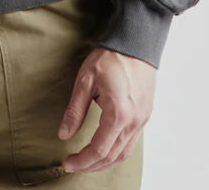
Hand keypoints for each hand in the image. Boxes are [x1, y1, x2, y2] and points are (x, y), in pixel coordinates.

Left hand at [56, 47, 155, 173]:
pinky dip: (117, 152)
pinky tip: (105, 148)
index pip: (99, 150)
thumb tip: (64, 134)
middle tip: (74, 164)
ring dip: (105, 162)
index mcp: (118, 113)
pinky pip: (132, 143)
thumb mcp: (86, 80)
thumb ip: (75, 110)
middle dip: (91, 165)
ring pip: (124, 153)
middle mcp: (133, 121)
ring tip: (87, 161)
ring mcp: (142, 119)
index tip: (67, 163)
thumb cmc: (110, 57)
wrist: (135, 43)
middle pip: (112, 156)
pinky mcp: (145, 115)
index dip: (82, 161)